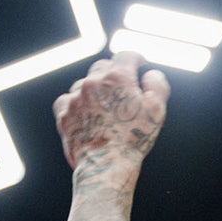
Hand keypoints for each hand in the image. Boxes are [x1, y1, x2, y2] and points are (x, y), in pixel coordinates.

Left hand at [53, 51, 169, 170]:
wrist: (106, 164)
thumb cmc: (133, 139)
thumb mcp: (157, 110)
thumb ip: (157, 85)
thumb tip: (151, 75)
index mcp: (117, 78)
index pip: (126, 55)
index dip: (136, 58)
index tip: (139, 63)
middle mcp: (93, 83)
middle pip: (103, 66)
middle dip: (115, 72)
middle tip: (124, 86)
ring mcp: (75, 97)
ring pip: (85, 82)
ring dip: (96, 88)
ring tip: (107, 105)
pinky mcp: (64, 113)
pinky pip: (68, 99)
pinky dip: (77, 102)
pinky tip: (87, 112)